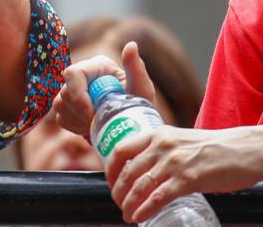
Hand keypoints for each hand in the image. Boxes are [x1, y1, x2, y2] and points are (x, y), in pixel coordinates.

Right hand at [53, 42, 156, 137]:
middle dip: (80, 112)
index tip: (92, 115)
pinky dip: (75, 126)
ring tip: (97, 125)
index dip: (78, 96)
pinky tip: (90, 127)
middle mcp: (80, 75)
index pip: (73, 73)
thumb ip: (136, 68)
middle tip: (98, 124)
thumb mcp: (142, 89)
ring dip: (78, 120)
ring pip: (59, 105)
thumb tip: (131, 45)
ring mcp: (70, 91)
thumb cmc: (139, 106)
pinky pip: (60, 118)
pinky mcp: (66, 106)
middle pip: (64, 92)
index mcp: (95, 66)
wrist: (132, 127)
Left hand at [106, 125, 262, 222]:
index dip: (110, 168)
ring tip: (125, 214)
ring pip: (140, 186)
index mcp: (157, 135)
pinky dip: (144, 209)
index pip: (121, 149)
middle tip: (117, 202)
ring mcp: (173, 163)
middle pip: (128, 171)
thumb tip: (146, 169)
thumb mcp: (180, 140)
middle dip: (118, 190)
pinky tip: (138, 217)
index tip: (110, 180)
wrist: (243, 149)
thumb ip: (162, 150)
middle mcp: (161, 147)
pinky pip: (158, 197)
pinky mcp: (187, 179)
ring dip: (128, 203)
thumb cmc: (215, 147)